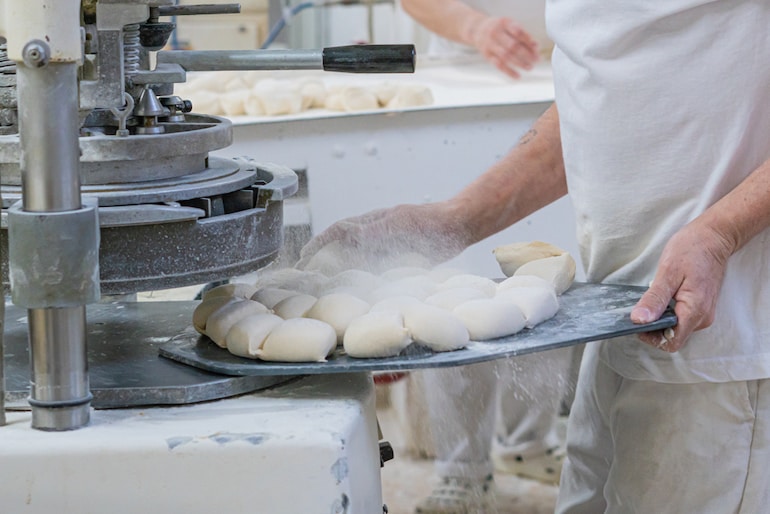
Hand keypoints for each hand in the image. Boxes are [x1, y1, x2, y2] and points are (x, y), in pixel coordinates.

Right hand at [295, 202, 468, 273]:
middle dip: (323, 261)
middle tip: (307, 278)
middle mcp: (373, 236)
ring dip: (339, 274)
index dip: (319, 244)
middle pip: (342, 248)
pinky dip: (361, 282)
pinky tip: (356, 295)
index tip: (303, 257)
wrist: (457, 227)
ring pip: (356, 262)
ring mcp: (385, 249)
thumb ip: (373, 230)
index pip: (337, 232)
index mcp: (370, 223)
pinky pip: (374, 273)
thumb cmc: (429, 221)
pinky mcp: (397, 262)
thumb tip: (343, 233)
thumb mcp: (399, 223)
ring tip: (324, 289)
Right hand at [470, 17, 539, 78]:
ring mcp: (490, 45)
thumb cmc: (499, 28)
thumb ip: (523, 34)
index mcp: (504, 23)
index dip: (529, 41)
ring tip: (530, 67)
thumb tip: (536, 47)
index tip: (537, 48)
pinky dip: (509, 72)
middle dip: (526, 54)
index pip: (519, 32)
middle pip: (513, 45)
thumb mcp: (509, 25)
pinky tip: (518, 76)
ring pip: (506, 56)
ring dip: (519, 63)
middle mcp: (495, 33)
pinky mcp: (487, 55)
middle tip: (536, 60)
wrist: (477, 30)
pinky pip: (498, 65)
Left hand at [630, 220, 734, 351]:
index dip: (651, 337)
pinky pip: (680, 318)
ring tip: (650, 300)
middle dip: (653, 328)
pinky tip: (660, 298)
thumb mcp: (668, 272)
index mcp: (695, 311)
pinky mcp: (700, 307)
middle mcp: (702, 318)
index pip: (671, 341)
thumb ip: (655, 299)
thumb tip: (639, 320)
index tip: (637, 322)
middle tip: (639, 307)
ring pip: (676, 328)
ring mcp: (703, 313)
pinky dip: (667, 313)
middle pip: (673, 336)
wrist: (713, 237)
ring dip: (659, 320)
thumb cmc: (692, 250)